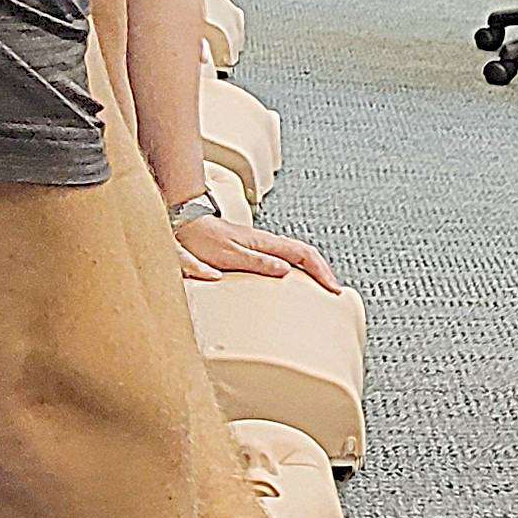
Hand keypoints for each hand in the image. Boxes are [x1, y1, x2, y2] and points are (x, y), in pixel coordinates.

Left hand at [176, 212, 338, 288]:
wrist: (184, 225)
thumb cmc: (202, 239)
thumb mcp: (229, 254)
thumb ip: (256, 262)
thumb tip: (284, 270)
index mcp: (265, 243)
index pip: (304, 254)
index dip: (321, 271)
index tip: (332, 289)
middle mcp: (266, 244)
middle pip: (305, 255)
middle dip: (322, 273)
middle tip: (333, 292)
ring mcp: (260, 247)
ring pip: (295, 258)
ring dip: (311, 273)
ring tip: (319, 290)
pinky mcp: (252, 253)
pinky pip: (283, 261)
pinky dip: (295, 272)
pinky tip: (293, 284)